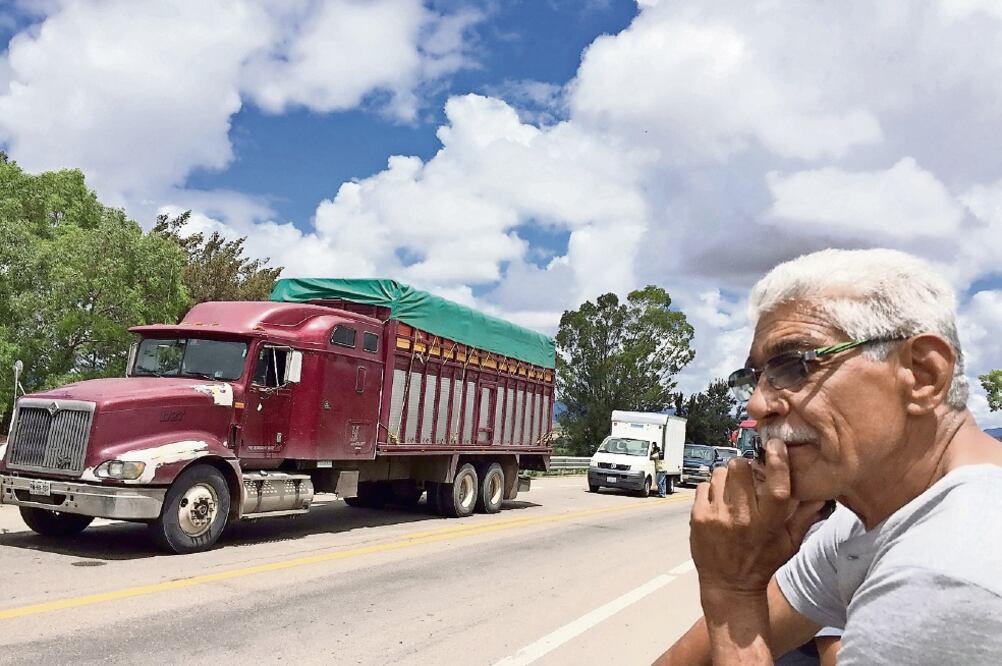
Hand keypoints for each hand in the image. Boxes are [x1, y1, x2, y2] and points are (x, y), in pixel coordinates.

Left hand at [689, 438, 825, 596]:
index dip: (777, 461)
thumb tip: (821, 491)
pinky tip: (720, 504)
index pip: (777, 485)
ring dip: (728, 478)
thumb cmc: (763, 563)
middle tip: (749, 479)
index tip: (776, 446)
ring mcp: (718, 516)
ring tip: (733, 494)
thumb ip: (805, 515)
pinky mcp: (699, 517)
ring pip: (721, 473)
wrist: (730, 586)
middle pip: (741, 467)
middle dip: (746, 468)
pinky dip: (712, 491)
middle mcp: (743, 517)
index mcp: (769, 523)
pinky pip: (704, 486)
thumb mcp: (790, 543)